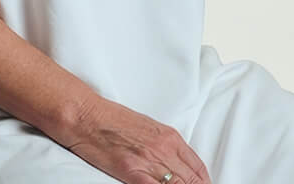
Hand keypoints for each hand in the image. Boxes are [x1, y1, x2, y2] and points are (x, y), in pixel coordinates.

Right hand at [60, 97, 211, 183]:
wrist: (89, 115)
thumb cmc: (115, 120)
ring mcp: (148, 160)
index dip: (204, 181)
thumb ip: (164, 145)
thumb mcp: (148, 129)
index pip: (197, 166)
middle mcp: (164, 148)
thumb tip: (176, 163)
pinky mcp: (132, 170)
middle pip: (190, 179)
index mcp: (170, 137)